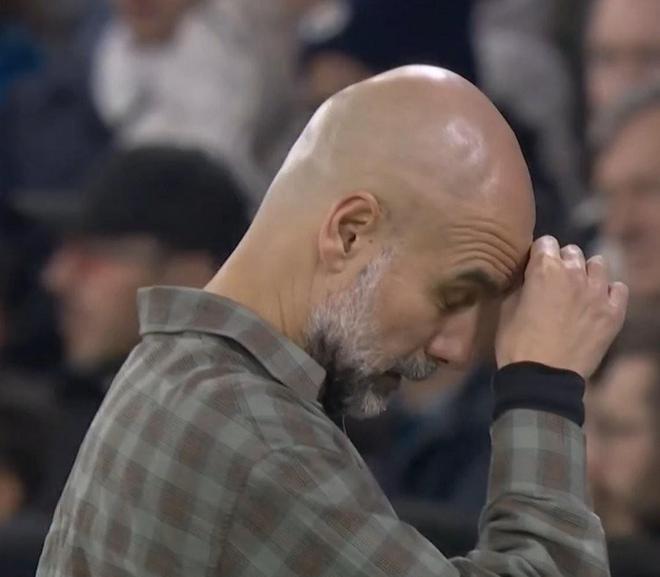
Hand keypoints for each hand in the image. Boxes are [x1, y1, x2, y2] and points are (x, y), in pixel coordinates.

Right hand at [495, 236, 627, 379]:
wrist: (541, 377)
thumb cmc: (515, 342)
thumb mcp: (506, 307)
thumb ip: (520, 283)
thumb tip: (526, 273)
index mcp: (544, 269)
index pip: (545, 242)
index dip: (537, 254)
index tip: (533, 267)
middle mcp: (574, 274)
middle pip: (571, 252)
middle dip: (561, 262)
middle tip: (552, 282)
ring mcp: (598, 293)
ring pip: (597, 265)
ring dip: (585, 272)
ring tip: (576, 290)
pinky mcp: (614, 313)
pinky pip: (618, 288)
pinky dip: (608, 292)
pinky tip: (596, 303)